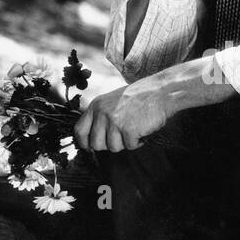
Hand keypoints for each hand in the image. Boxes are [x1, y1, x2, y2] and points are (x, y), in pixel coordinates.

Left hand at [73, 57, 237, 152]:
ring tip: (134, 129)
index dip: (85, 142)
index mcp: (96, 106)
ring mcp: (115, 122)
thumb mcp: (112, 102)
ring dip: (125, 143)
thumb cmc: (138, 98)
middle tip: (121, 137)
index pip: (80, 131)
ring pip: (113, 148)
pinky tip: (142, 130)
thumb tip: (91, 140)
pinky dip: (137, 142)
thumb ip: (100, 116)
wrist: (160, 92)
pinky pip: (129, 146)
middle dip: (109, 145)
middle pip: (96, 144)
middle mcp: (102, 113)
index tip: (91, 147)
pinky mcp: (128, 130)